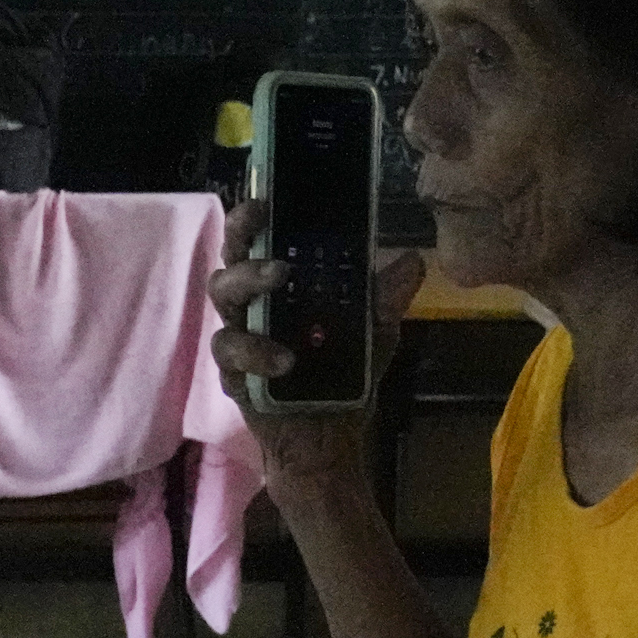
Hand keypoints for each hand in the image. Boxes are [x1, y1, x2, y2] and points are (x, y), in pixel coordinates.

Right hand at [203, 197, 424, 496]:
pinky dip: (256, 351)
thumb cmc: (346, 375)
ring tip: (280, 279)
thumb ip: (388, 297)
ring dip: (250, 282)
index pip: (259, 239)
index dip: (254, 215)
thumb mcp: (376, 331)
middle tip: (265, 223)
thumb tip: (413, 259)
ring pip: (224, 298)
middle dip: (242, 236)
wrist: (332, 438)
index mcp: (282, 285)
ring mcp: (240, 335)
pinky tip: (285, 360)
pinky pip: (230, 352)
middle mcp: (254, 303)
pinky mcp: (234, 373)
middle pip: (230, 257)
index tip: (267, 198)